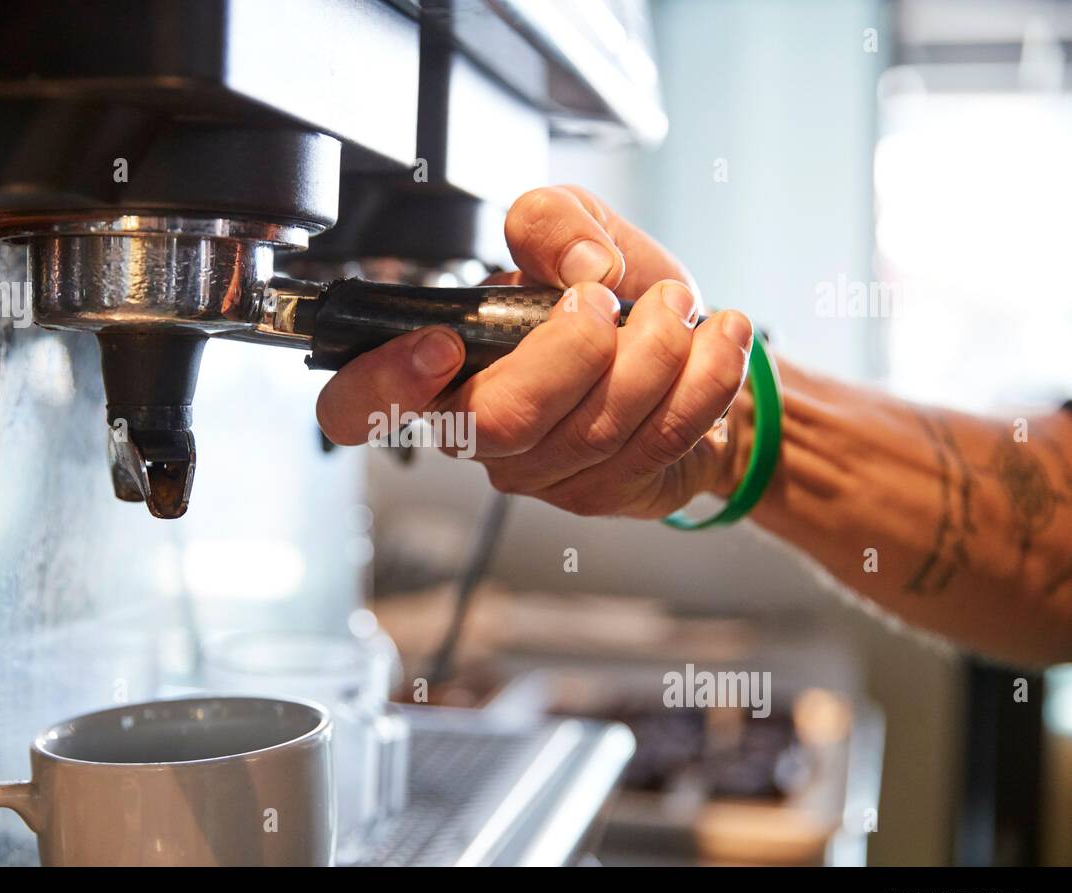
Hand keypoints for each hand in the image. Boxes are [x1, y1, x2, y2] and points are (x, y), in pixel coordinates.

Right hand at [315, 185, 753, 518]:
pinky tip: (718, 336)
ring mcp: (538, 472)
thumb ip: (554, 219)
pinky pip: (658, 442)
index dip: (380, 386)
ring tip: (677, 306)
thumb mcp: (576, 230)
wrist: (690, 350)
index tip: (440, 344)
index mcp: (437, 365)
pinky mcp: (602, 493)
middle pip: (500, 420)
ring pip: (593, 429)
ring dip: (656, 351)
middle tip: (609, 299)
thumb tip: (578, 264)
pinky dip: (703, 377)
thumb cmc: (615, 297)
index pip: (354, 409)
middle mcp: (475, 429)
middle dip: (573, 349)